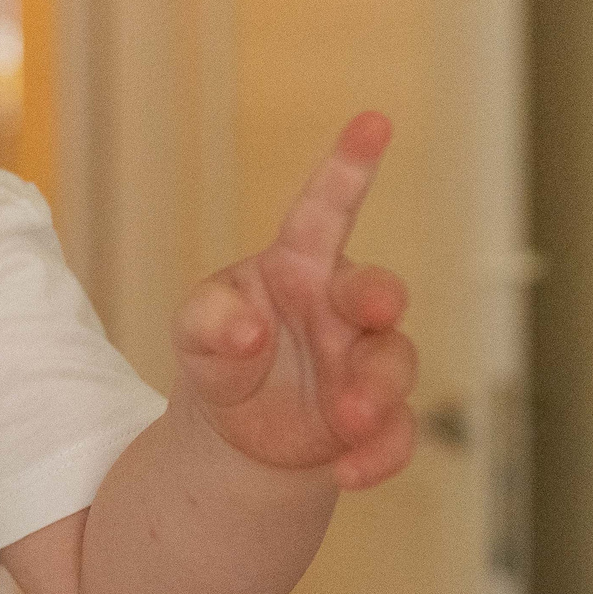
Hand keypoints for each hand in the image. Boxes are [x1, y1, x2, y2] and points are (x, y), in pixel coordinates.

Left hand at [174, 112, 418, 488]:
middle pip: (380, 291)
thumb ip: (211, 320)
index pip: (326, 208)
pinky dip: (377, 455)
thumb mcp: (196, 330)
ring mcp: (366, 362)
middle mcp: (342, 308)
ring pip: (394, 366)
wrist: (237, 429)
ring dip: (374, 392)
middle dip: (381, 298)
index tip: (374, 120)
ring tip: (343, 419)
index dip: (350, 165)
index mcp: (299, 265)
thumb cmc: (223, 351)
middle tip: (371, 313)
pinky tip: (346, 473)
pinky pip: (396, 434)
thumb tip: (250, 331)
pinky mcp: (376, 420)